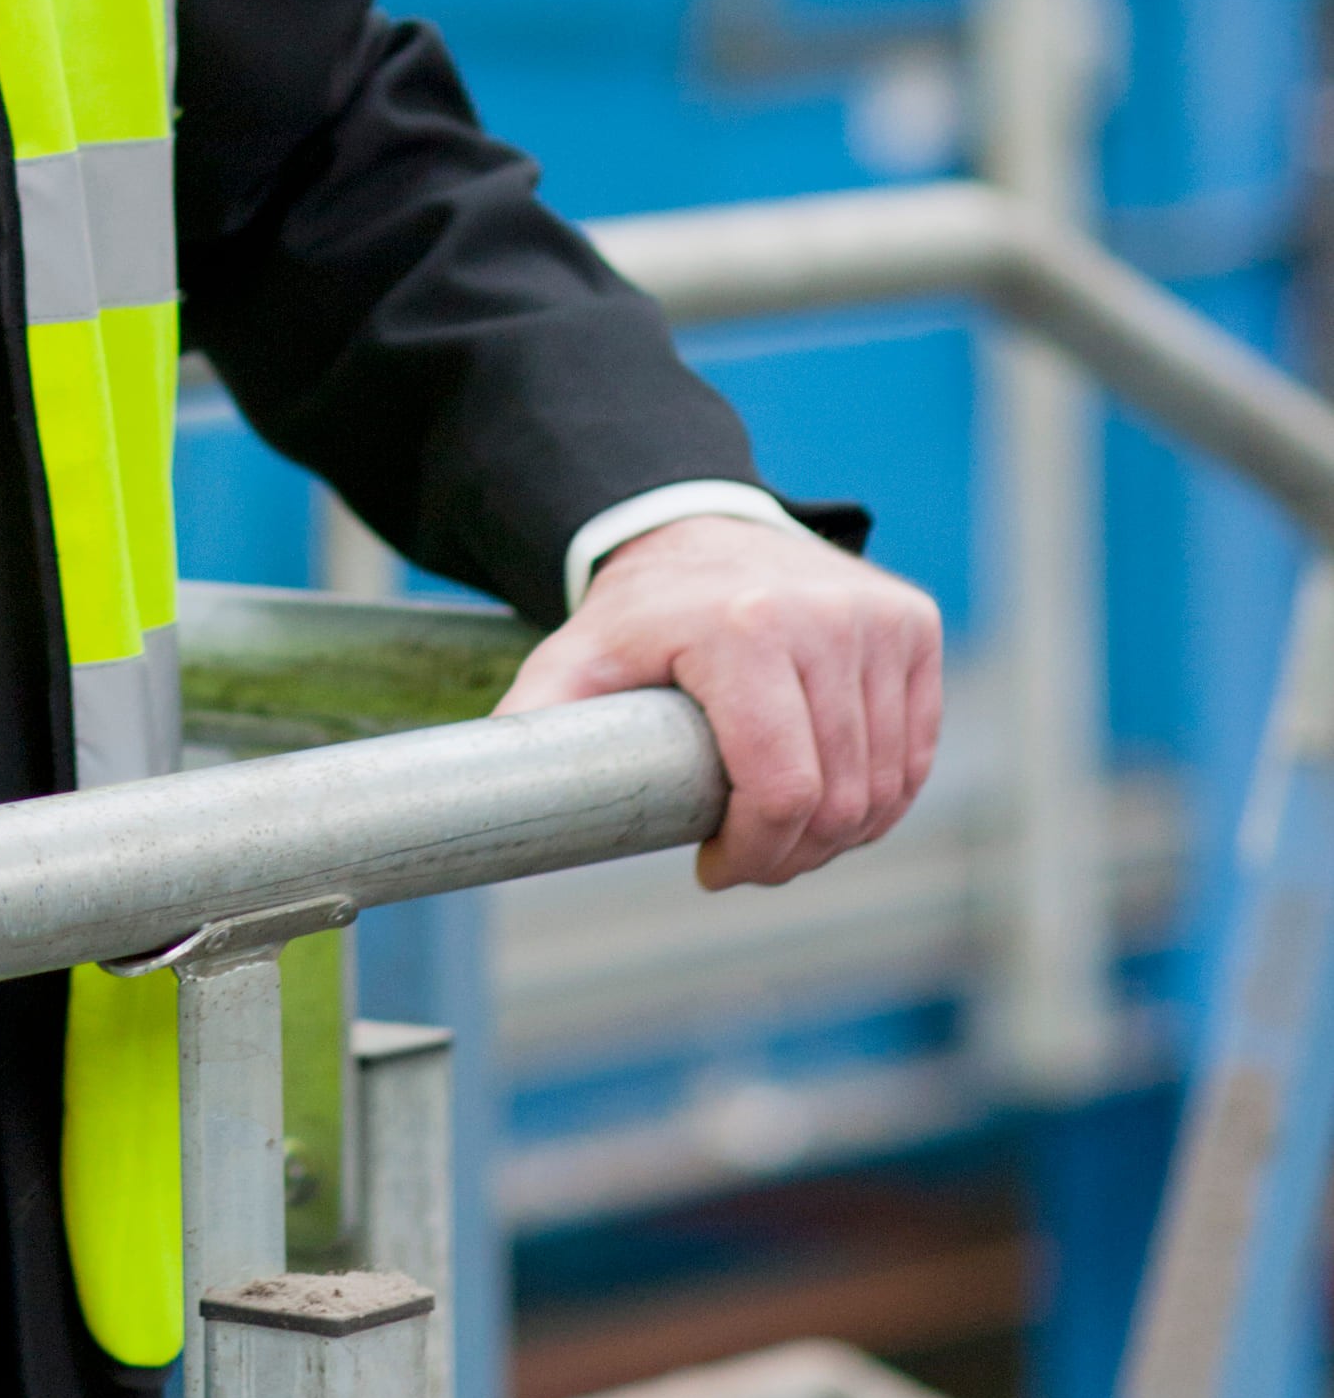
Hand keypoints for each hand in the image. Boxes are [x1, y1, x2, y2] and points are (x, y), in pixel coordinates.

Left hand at [497, 514, 942, 890]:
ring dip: (839, 834)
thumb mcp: (577, 659)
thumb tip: (482, 796)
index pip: (782, 788)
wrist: (702, 527)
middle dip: (791, 855)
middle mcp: (824, 618)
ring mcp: (878, 619)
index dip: (755, 854)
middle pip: (838, 799)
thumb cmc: (640, 614)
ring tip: (781, 831)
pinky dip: (881, 795)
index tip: (715, 870)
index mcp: (742, 629)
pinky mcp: (912, 625)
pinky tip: (829, 797)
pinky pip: (914, 753)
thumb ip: (536, 723)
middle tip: (746, 859)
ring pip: (884, 787)